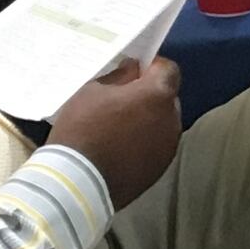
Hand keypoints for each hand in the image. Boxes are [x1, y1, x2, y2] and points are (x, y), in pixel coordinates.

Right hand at [45, 57, 185, 202]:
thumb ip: (120, 77)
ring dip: (149, 120)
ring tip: (121, 127)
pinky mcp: (160, 169)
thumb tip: (133, 70)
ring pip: (163, 123)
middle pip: (167, 98)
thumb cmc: (82, 128)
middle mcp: (171, 120)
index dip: (152, 67)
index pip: (168, 69)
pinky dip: (145, 142)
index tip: (133, 71)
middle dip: (150, 95)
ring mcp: (168, 147)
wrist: (78, 182)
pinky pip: (157, 146)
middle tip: (124, 99)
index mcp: (158, 95)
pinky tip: (122, 148)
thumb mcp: (93, 91)